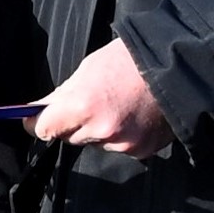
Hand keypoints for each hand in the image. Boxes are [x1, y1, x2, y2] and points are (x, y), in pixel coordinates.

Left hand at [29, 38, 173, 156]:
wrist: (176, 66)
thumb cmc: (128, 61)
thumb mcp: (87, 71)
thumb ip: (62, 96)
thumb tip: (38, 112)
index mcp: (82, 106)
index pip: (44, 129)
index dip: (39, 123)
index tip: (37, 119)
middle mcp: (101, 130)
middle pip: (69, 137)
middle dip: (73, 124)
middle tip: (92, 102)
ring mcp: (123, 144)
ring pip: (95, 143)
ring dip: (99, 131)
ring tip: (118, 106)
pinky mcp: (141, 151)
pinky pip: (118, 148)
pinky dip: (121, 136)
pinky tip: (134, 116)